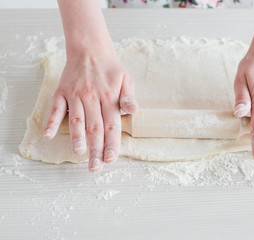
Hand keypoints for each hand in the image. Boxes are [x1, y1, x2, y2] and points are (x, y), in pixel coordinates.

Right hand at [43, 48, 136, 171]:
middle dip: (96, 149)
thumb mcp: (126, 80)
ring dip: (77, 138)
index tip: (111, 159)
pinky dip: (52, 121)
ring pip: (76, 119)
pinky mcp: (62, 92)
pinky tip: (49, 135)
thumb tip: (134, 111)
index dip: (112, 143)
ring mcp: (76, 95)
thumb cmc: (111, 68)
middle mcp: (92, 98)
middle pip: (94, 128)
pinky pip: (56, 108)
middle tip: (95, 167)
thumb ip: (128, 98)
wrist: (90, 48)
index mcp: (110, 98)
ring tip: (79, 154)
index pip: (111, 125)